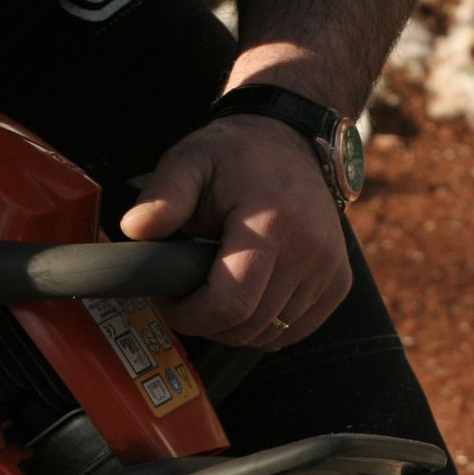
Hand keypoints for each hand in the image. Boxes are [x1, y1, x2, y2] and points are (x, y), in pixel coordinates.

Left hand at [120, 113, 351, 348]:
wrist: (292, 139)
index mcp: (273, 225)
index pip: (230, 305)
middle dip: (208, 322)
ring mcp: (330, 270)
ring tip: (217, 289)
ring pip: (270, 335)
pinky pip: (293, 332)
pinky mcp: (338, 284)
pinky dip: (265, 326)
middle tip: (188, 295)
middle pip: (248, 327)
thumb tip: (134, 228)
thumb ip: (163, 195)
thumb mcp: (190, 161)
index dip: (191, 316)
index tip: (169, 300)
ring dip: (235, 326)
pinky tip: (248, 296)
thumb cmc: (235, 154)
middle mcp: (311, 250)